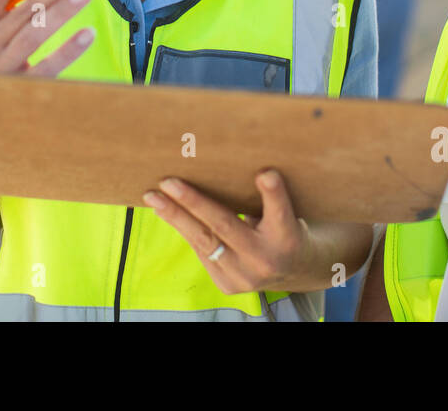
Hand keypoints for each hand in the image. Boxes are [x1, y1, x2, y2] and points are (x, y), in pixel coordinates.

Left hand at [142, 170, 315, 294]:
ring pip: (204, 241)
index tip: (266, 174)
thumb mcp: (288, 211)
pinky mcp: (227, 285)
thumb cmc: (285, 228)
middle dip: (194, 202)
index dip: (273, 193)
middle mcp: (266, 259)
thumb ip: (270, 195)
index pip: (280, 212)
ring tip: (153, 197)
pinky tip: (166, 211)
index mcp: (288, 236)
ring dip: (175, 217)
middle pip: (226, 226)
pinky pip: (201, 251)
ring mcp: (244, 276)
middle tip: (169, 182)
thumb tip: (239, 163)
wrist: (294, 272)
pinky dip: (184, 229)